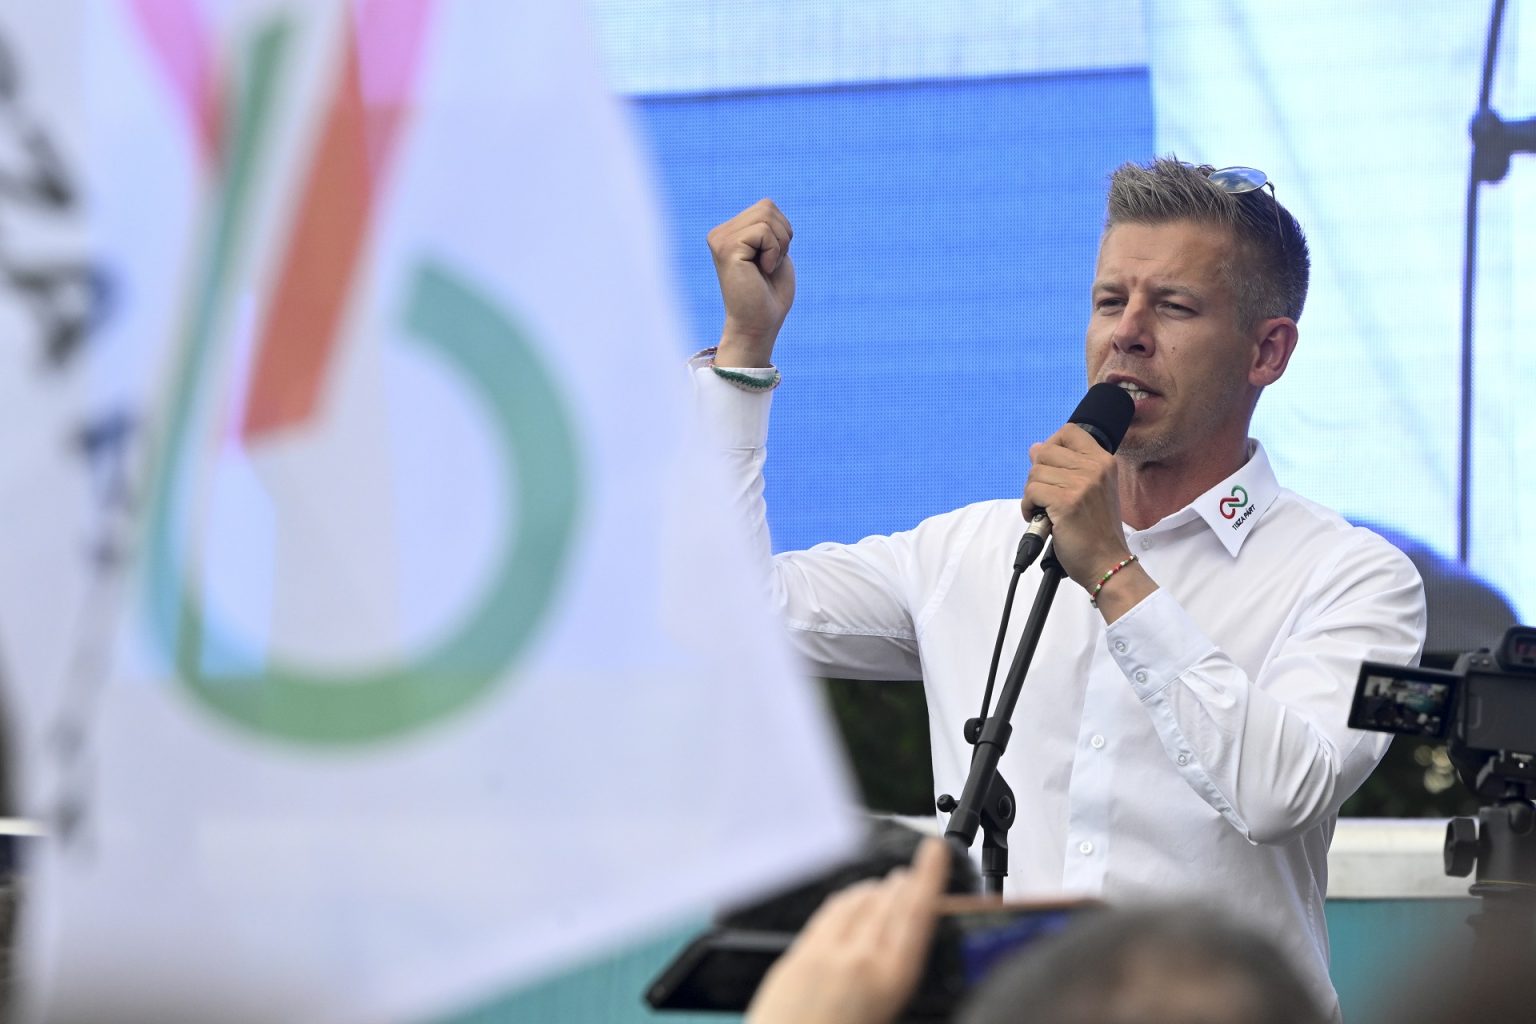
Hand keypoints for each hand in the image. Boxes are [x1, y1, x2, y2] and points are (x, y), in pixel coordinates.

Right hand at [706, 199, 794, 366]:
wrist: (759, 325)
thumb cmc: (769, 295)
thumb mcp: (773, 252)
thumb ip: (768, 227)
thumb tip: (768, 206)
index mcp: (728, 233)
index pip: (767, 207)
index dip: (781, 232)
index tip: (771, 260)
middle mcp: (719, 233)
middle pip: (767, 207)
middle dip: (782, 236)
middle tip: (770, 265)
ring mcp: (720, 240)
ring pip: (767, 216)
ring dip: (778, 245)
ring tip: (765, 268)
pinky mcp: (727, 249)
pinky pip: (764, 231)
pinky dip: (773, 252)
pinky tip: (762, 271)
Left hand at [745, 837, 949, 1023]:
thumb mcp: (887, 1015)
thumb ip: (895, 976)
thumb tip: (903, 948)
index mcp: (890, 981)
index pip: (916, 913)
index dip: (929, 877)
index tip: (935, 852)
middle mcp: (859, 960)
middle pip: (889, 902)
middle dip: (906, 881)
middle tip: (920, 867)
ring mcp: (825, 954)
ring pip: (858, 902)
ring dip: (878, 889)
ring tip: (891, 884)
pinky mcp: (797, 956)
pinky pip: (828, 914)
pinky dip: (847, 901)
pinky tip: (853, 900)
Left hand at [1022, 425, 1142, 601]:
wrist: (1107, 562)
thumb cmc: (1097, 531)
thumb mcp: (1092, 491)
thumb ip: (1068, 468)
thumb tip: (1035, 448)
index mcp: (1104, 461)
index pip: (1069, 432)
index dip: (1052, 445)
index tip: (1050, 467)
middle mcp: (1094, 468)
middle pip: (1045, 452)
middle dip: (1038, 475)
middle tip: (1046, 497)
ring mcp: (1081, 484)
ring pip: (1035, 473)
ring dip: (1032, 494)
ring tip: (1045, 510)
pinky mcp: (1066, 502)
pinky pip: (1031, 492)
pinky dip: (1028, 507)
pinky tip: (1040, 518)